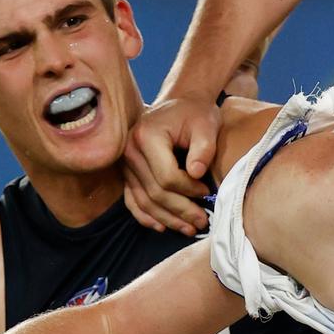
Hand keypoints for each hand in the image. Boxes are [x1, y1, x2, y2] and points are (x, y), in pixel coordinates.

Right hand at [123, 97, 222, 235]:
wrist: (179, 104)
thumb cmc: (195, 114)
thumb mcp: (206, 124)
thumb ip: (204, 147)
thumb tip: (196, 174)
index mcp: (146, 136)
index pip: (166, 176)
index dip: (189, 190)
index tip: (208, 191)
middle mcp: (129, 151)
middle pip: (155, 192)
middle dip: (181, 210)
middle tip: (203, 221)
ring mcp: (125, 164)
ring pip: (144, 201)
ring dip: (167, 219)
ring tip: (189, 228)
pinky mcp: (126, 173)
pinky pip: (132, 200)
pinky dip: (146, 217)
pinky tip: (162, 227)